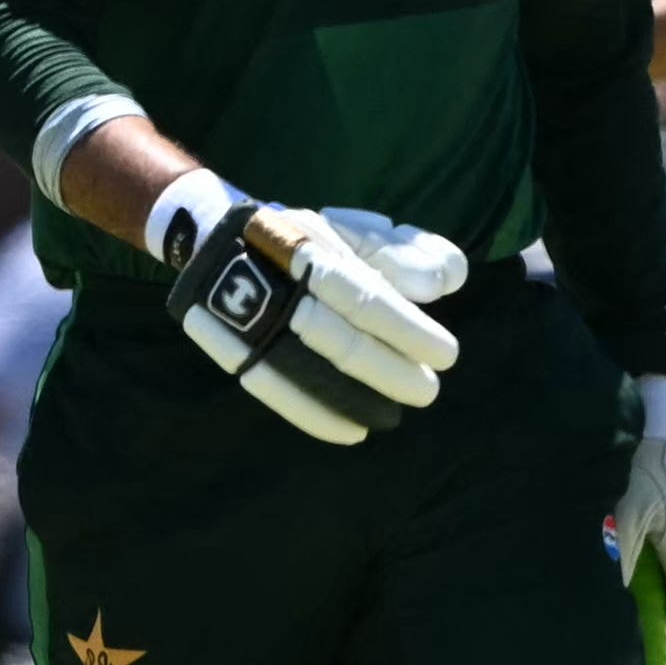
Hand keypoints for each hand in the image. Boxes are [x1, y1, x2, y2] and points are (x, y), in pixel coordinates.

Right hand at [155, 182, 463, 444]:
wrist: (219, 238)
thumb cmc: (314, 242)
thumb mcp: (361, 232)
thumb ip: (407, 255)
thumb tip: (443, 283)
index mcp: (315, 251)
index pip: (366, 299)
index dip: (407, 331)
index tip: (446, 356)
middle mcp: (277, 286)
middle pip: (337, 338)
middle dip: (388, 370)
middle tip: (427, 392)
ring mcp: (246, 318)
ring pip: (304, 368)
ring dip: (352, 399)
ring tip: (390, 418)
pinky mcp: (229, 345)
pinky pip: (268, 386)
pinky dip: (311, 413)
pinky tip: (350, 431)